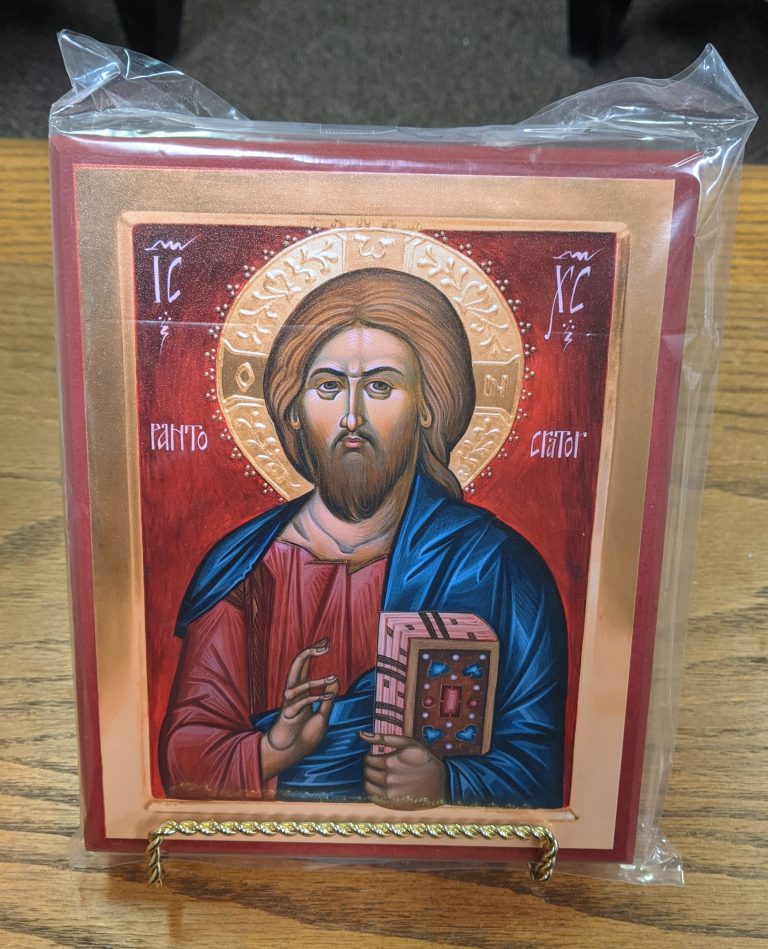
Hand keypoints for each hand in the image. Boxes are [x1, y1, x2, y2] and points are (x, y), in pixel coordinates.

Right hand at [261, 639, 338, 779]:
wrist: (290, 754)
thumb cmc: (303, 736)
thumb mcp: (322, 717)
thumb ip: (328, 700)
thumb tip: (336, 681)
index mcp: (300, 691)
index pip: (305, 666)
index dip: (313, 653)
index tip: (325, 642)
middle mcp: (293, 693)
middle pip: (297, 666)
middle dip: (309, 653)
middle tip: (324, 645)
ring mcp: (289, 703)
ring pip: (299, 683)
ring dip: (318, 681)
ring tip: (334, 679)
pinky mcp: (287, 714)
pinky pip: (301, 702)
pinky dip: (315, 699)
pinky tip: (328, 698)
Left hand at [360, 731, 445, 808]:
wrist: (442, 783)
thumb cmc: (424, 759)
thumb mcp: (408, 743)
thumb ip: (383, 738)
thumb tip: (361, 733)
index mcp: (390, 762)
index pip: (368, 759)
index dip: (371, 755)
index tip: (377, 755)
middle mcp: (388, 779)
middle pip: (367, 772)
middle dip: (369, 766)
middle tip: (378, 765)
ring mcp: (390, 794)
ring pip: (367, 785)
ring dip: (370, 779)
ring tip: (379, 775)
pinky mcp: (392, 804)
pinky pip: (373, 797)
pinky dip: (374, 791)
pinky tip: (382, 786)